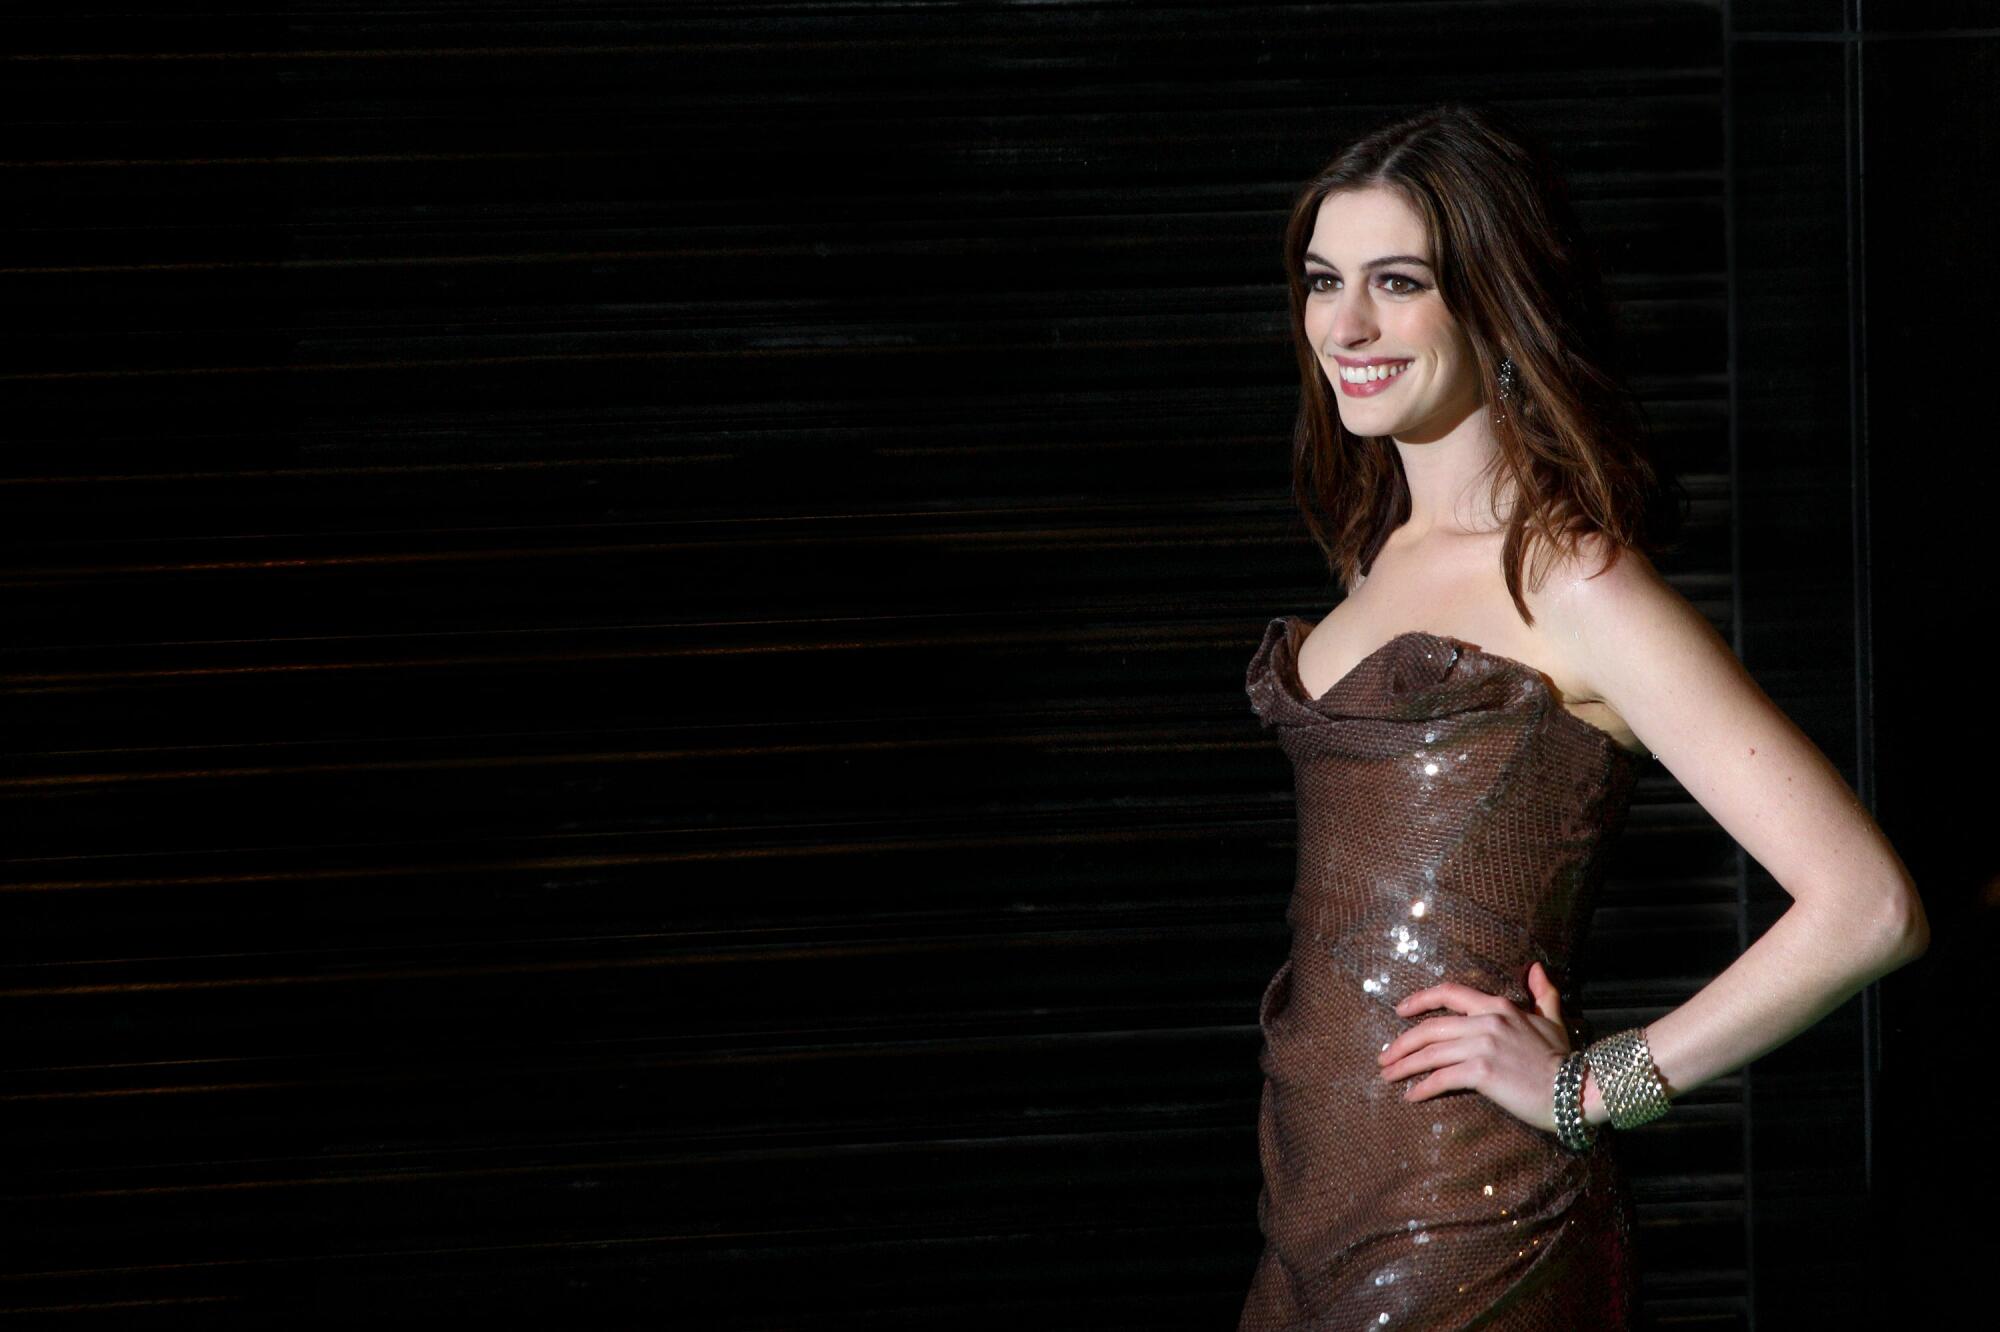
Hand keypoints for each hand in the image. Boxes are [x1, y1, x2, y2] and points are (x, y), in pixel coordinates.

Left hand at [1375, 961, 1572, 1132]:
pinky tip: (1411, 1096)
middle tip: (1383, 1056)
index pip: (1448, 993)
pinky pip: (1442, 1078)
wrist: (1576, 1090)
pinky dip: (1422, 1087)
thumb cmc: (1563, 1057)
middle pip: (1430, 1027)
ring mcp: (1483, 1046)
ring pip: (1430, 1053)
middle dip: (1401, 1043)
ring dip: (1404, 1065)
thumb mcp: (1552, 1019)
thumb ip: (1543, 993)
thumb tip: (1536, 967)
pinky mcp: (1482, 1072)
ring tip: (1387, 1075)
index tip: (1398, 1010)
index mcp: (1498, 1006)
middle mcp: (1486, 1021)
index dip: (1419, 1000)